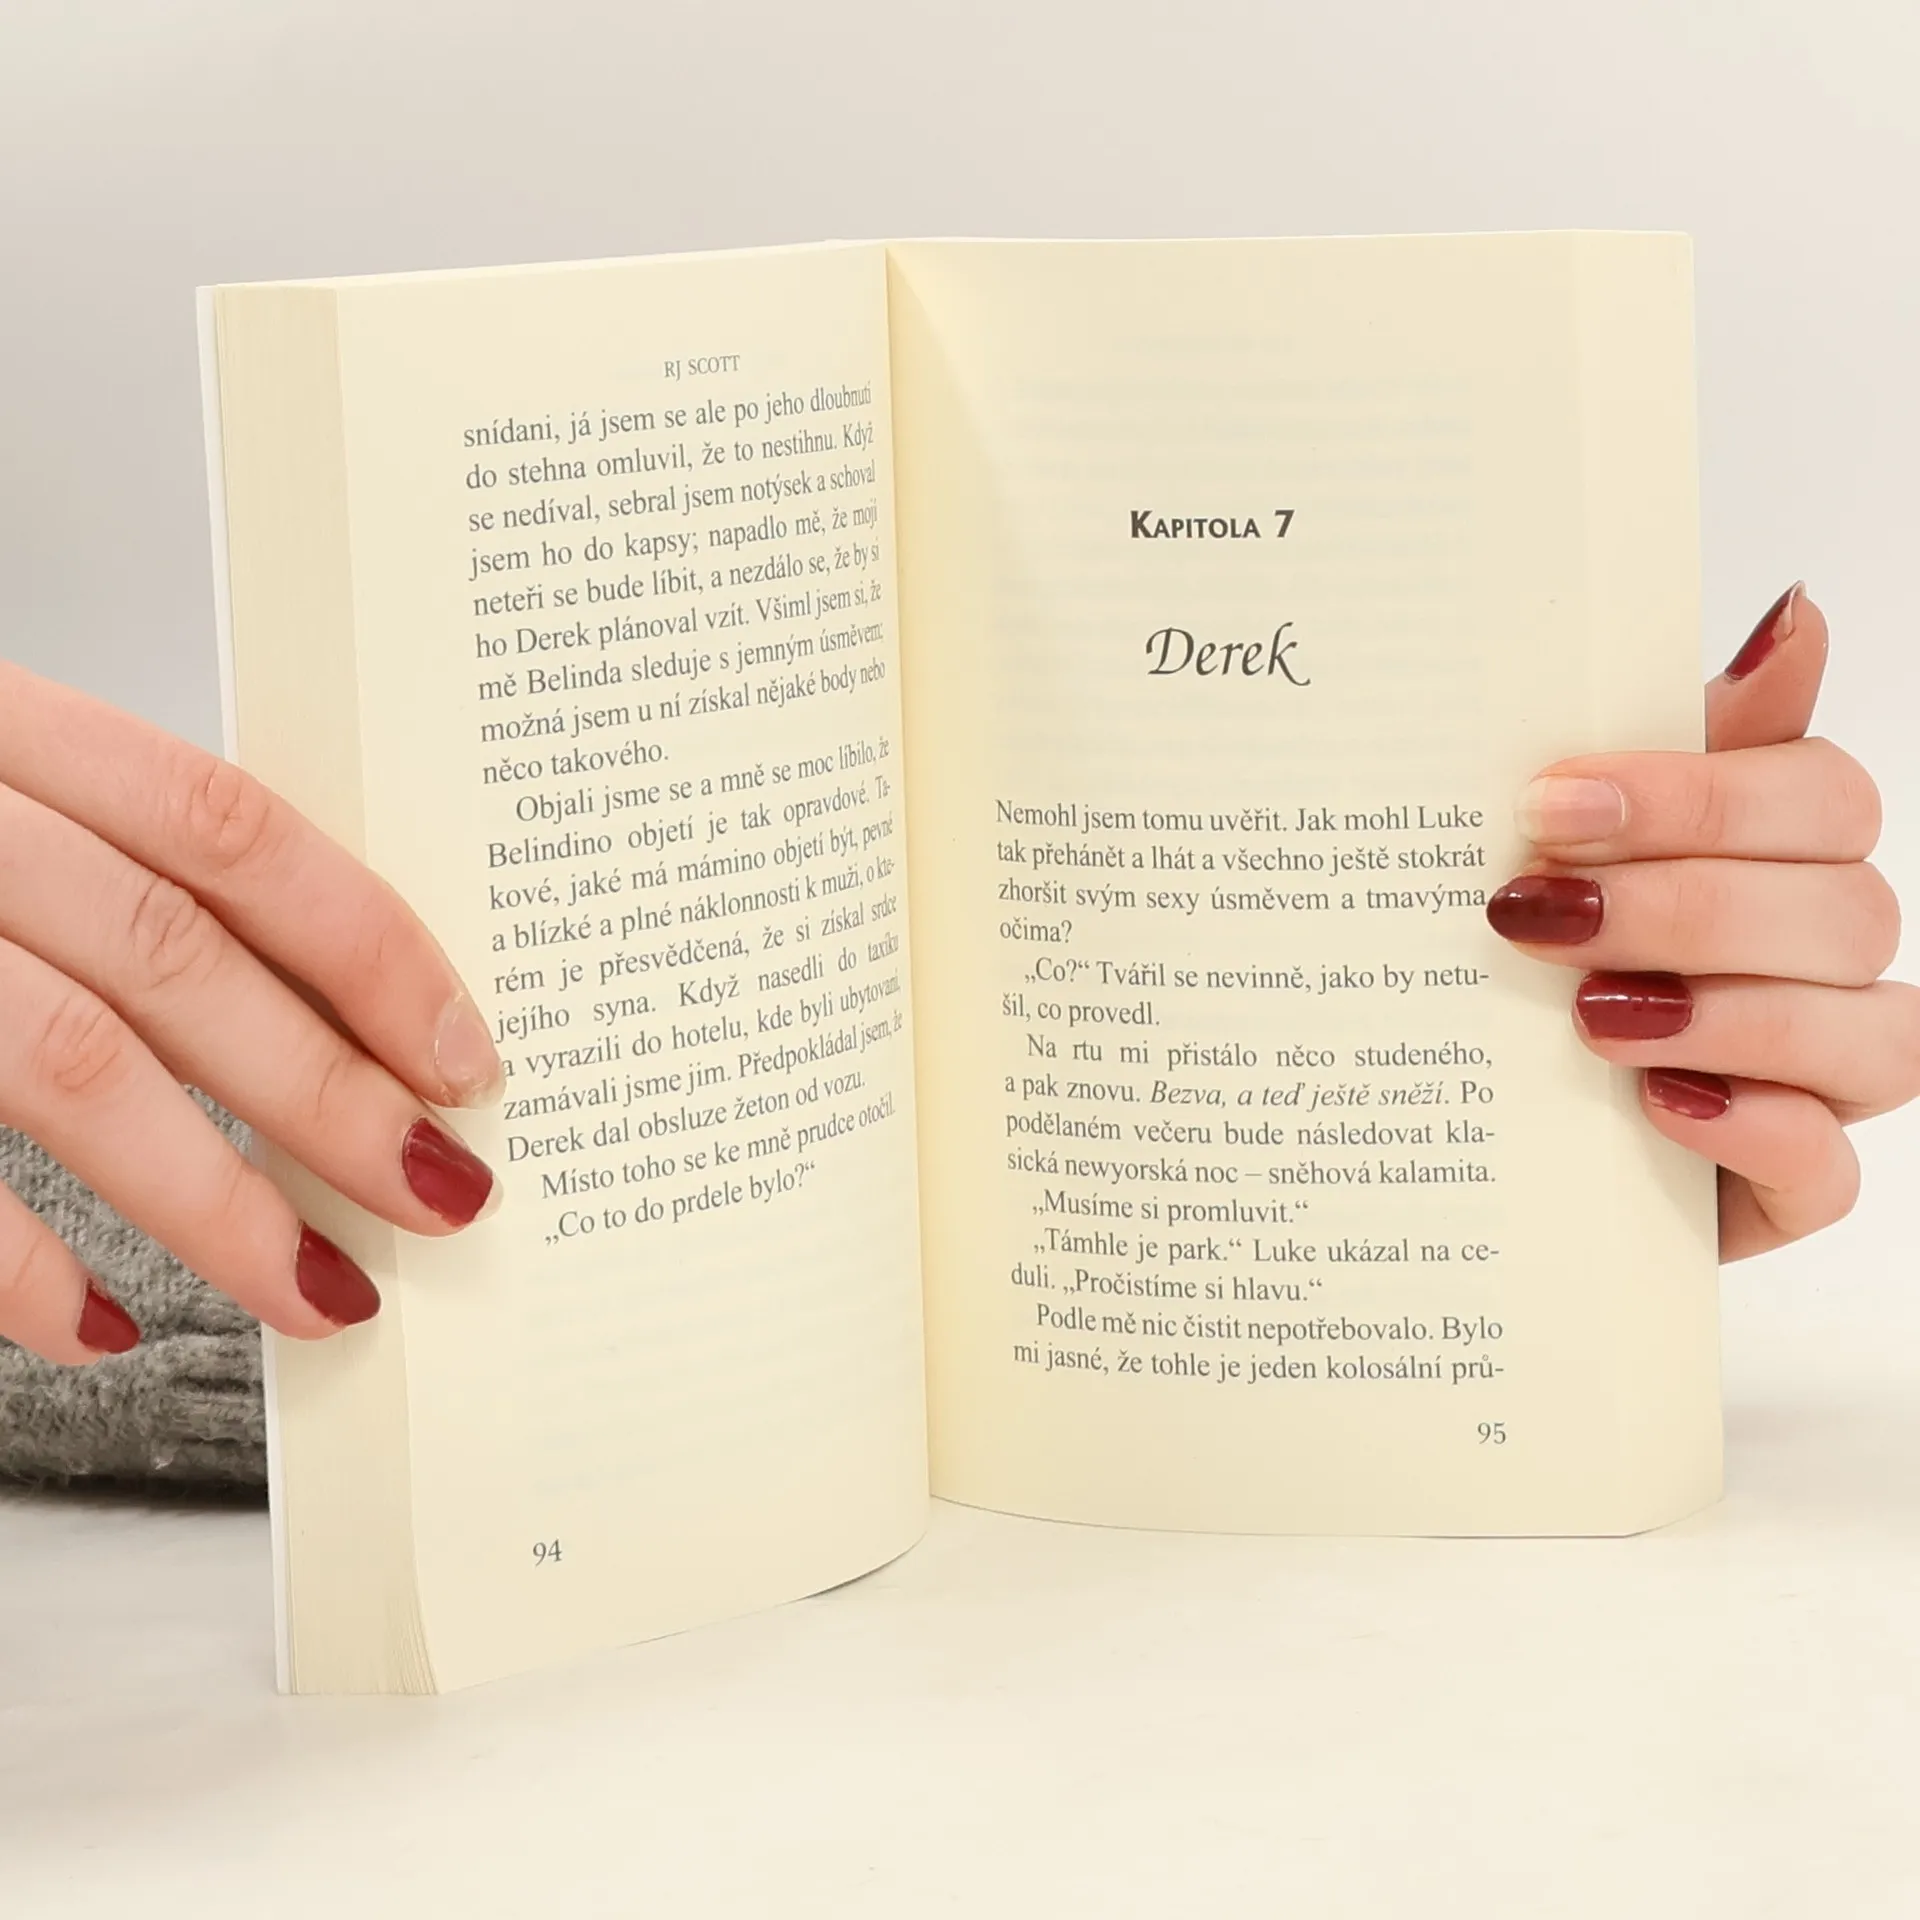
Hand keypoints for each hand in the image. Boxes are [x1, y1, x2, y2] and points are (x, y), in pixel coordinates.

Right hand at [0, 664, 502, 1360]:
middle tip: (438, 1196)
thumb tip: (313, 1005)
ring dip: (208, 1200)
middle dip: (326, 1094)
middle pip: (171, 955)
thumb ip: (108, 861)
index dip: (367, 950)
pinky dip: (1, 1257)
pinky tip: (88, 1329)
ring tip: (318, 1295)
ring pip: (59, 1059)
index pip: (230, 830)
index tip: (464, 1060)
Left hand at [1487, 585, 1917, 1258]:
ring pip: (1868, 1036)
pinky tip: (1659, 1101)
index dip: (1701, 797)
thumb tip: (1795, 612)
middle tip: (1542, 911)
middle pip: (1845, 911)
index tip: (1552, 801)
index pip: (1822, 799)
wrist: (1477, 1116)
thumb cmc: (1538, 950)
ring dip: (1726, 1014)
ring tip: (1590, 1015)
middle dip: (1687, 905)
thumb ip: (1680, 734)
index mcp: (1784, 858)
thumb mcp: (1575, 837)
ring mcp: (1820, 1080)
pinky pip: (1827, 1168)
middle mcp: (1823, 961)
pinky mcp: (1787, 1188)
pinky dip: (1751, 1127)